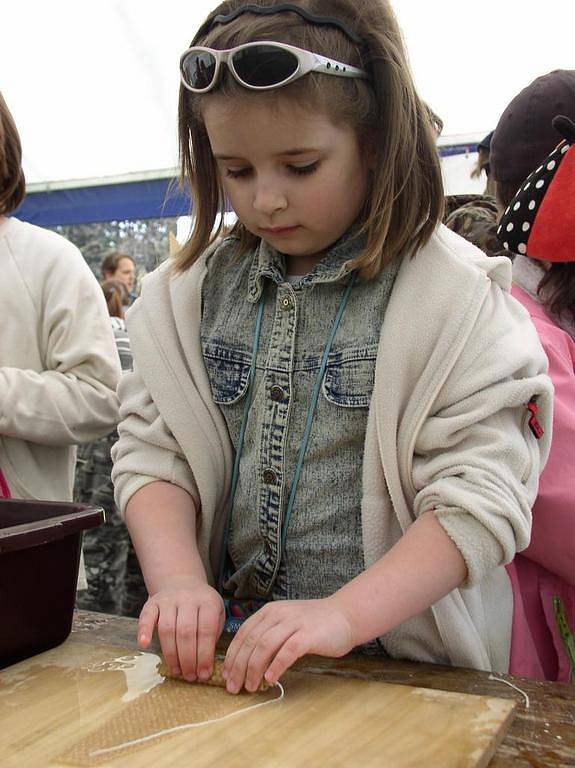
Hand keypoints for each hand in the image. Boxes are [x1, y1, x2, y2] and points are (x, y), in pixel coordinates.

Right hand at [137, 581, 224, 682]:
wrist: (182, 582)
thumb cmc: (201, 607)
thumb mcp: (216, 614)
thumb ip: (214, 635)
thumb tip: (206, 667)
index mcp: (207, 601)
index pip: (206, 630)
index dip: (205, 655)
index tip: (204, 673)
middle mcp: (188, 598)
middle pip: (186, 632)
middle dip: (188, 659)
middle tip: (190, 676)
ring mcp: (169, 599)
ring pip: (168, 628)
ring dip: (171, 654)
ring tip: (177, 671)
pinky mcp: (152, 602)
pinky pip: (146, 616)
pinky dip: (144, 630)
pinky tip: (144, 645)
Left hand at [222, 596, 353, 692]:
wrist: (344, 615)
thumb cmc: (313, 625)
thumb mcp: (285, 623)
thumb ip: (268, 635)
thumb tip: (245, 662)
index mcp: (269, 612)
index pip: (243, 634)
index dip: (232, 656)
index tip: (226, 676)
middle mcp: (278, 614)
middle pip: (251, 642)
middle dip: (239, 667)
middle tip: (234, 687)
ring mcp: (293, 623)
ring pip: (265, 646)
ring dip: (254, 669)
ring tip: (250, 687)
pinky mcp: (308, 635)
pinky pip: (287, 651)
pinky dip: (276, 666)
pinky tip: (270, 680)